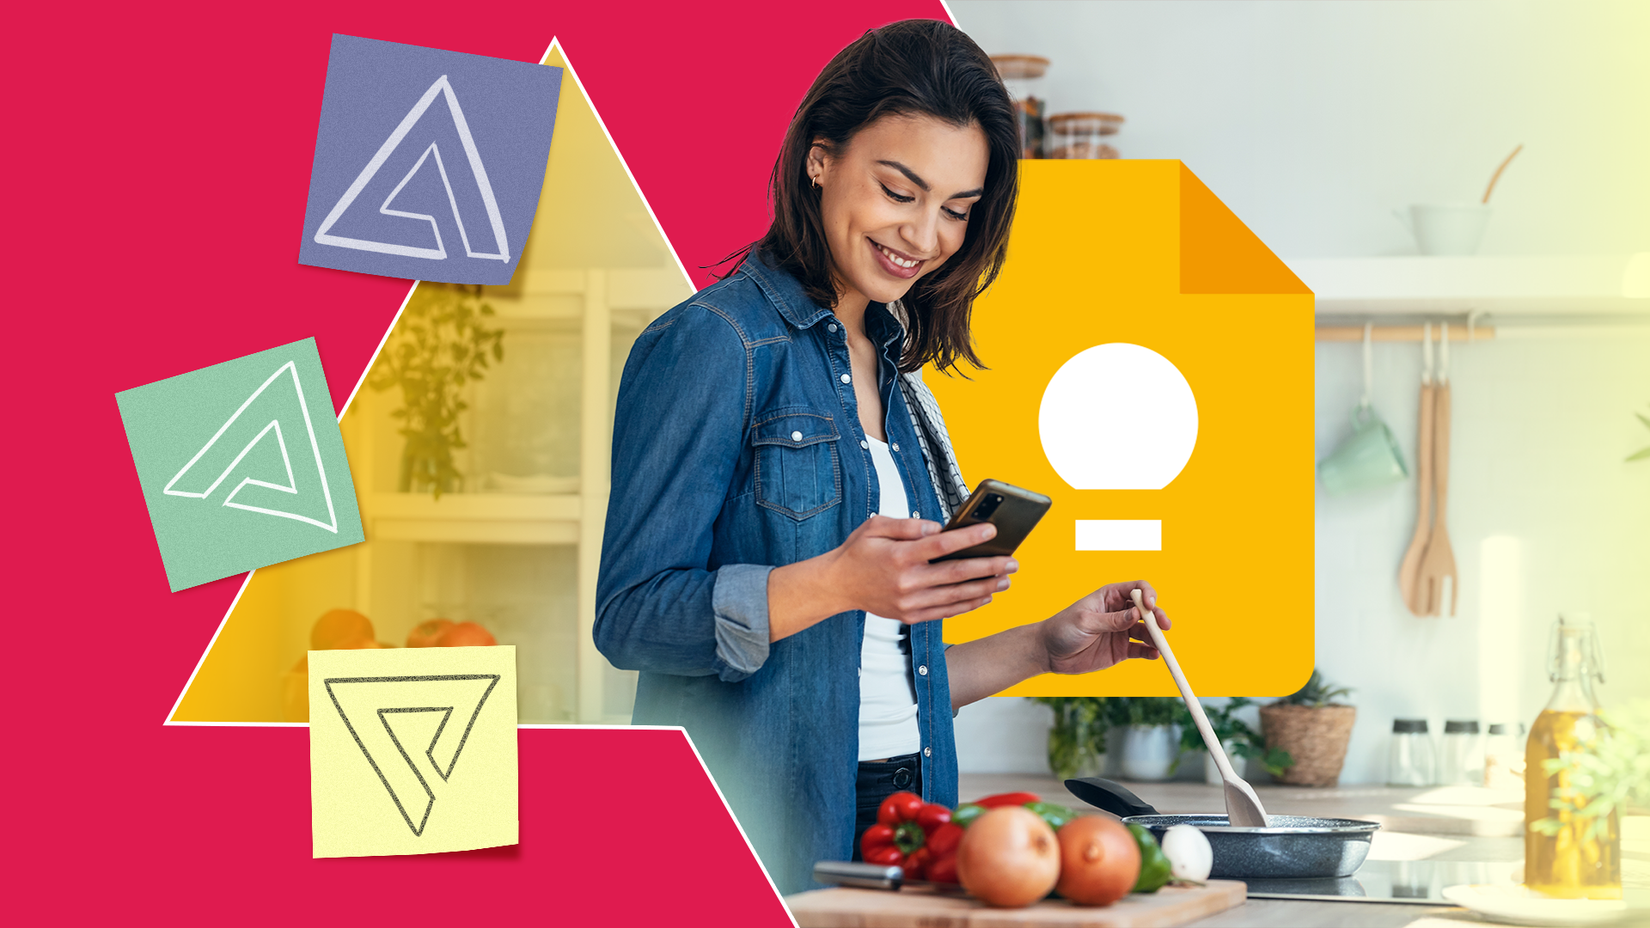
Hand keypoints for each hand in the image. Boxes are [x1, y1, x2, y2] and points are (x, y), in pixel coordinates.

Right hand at [825, 514, 1015, 624]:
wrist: (838, 586)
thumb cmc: (859, 552)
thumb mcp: (875, 526)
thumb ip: (907, 525)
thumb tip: (937, 527)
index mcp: (899, 556)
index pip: (940, 545)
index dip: (968, 537)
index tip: (992, 530)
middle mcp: (906, 582)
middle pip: (955, 574)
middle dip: (988, 567)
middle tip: (1012, 561)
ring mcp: (910, 603)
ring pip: (955, 596)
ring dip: (984, 588)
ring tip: (1006, 579)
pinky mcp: (911, 616)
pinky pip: (946, 612)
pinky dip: (968, 605)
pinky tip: (985, 596)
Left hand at [1038, 580, 1171, 674]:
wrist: (1049, 652)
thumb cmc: (1062, 629)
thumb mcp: (1085, 621)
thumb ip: (1111, 620)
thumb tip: (1136, 614)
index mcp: (1109, 597)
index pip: (1136, 589)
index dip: (1148, 594)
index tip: (1150, 606)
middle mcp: (1119, 612)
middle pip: (1146, 611)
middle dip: (1158, 616)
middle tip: (1165, 626)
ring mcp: (1121, 631)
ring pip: (1147, 631)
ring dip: (1156, 636)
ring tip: (1160, 645)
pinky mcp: (1121, 650)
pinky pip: (1141, 650)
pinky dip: (1150, 652)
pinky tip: (1154, 655)